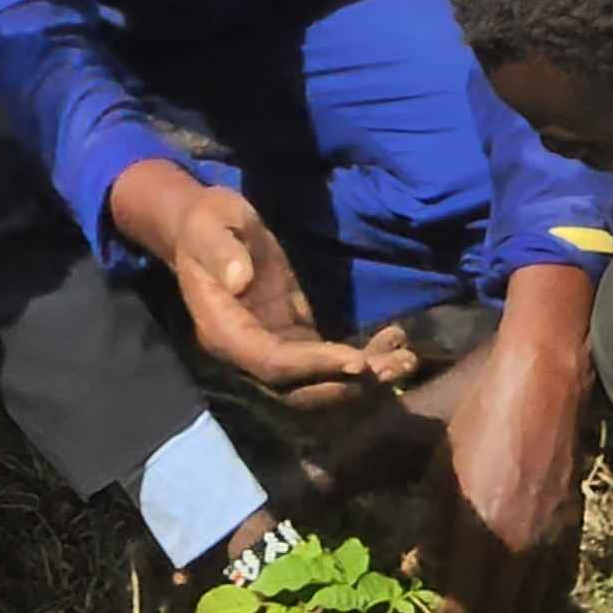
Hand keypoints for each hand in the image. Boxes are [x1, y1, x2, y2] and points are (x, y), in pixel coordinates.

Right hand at [111, 162, 405, 396]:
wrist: (205, 227)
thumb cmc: (207, 223)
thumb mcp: (211, 226)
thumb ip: (222, 252)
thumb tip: (240, 280)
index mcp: (224, 333)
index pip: (273, 364)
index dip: (314, 368)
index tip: (358, 361)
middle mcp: (247, 354)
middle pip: (300, 389)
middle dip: (348, 384)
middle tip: (395, 367)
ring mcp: (271, 350)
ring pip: (319, 383)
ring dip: (364, 378)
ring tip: (406, 359)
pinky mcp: (292, 339)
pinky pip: (328, 362)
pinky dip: (363, 359)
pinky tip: (394, 341)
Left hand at [421, 319, 584, 612]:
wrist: (539, 390)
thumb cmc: (477, 423)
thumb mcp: (439, 473)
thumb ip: (432, 529)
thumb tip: (420, 569)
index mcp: (477, 530)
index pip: (463, 600)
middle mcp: (516, 545)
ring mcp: (550, 540)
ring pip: (534, 606)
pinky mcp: (573, 529)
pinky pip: (562, 582)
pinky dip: (546, 602)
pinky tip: (535, 606)